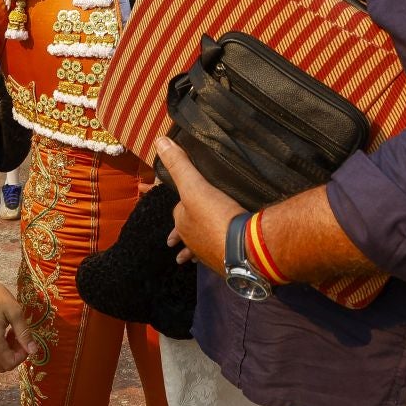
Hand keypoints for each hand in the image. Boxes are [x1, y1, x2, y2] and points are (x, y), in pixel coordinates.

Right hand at [0, 262, 39, 372]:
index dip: (22, 356)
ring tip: (10, 331)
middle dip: (14, 355)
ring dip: (4, 351)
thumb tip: (34, 350)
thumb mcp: (14, 312)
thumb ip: (24, 333)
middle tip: (18, 337)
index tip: (26, 340)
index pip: (10, 364)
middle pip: (1, 366)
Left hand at [155, 135, 241, 278]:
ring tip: (187, 258)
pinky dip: (216, 255)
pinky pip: (218, 257)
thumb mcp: (195, 186)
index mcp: (183, 223)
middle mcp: (192, 241)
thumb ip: (179, 165)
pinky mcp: (227, 263)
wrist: (246, 248)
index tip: (185, 200)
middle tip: (173, 241)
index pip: (178, 209)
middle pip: (187, 231)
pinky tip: (220, 258)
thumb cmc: (217, 216)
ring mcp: (209, 254)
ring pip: (198, 248)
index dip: (182, 203)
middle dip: (183, 233)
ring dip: (194, 249)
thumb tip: (159, 142)